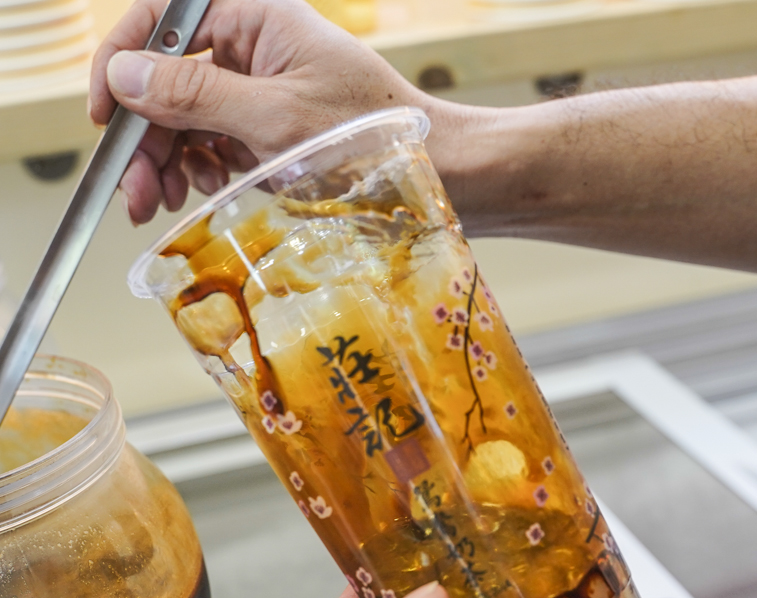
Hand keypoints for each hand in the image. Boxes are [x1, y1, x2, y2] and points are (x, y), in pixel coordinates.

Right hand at [89, 0, 470, 223]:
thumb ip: (196, 96)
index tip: (105, 118)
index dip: (122, 65)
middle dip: (146, 138)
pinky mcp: (268, 128)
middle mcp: (252, 46)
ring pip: (187, 118)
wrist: (433, 173)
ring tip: (165, 202)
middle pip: (168, 81)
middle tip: (136, 195)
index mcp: (253, 16)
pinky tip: (203, 190)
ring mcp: (260, 89)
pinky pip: (216, 143)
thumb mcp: (275, 117)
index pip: (160, 23)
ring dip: (169, 161)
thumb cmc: (370, 136)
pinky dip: (202, 168)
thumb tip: (125, 77)